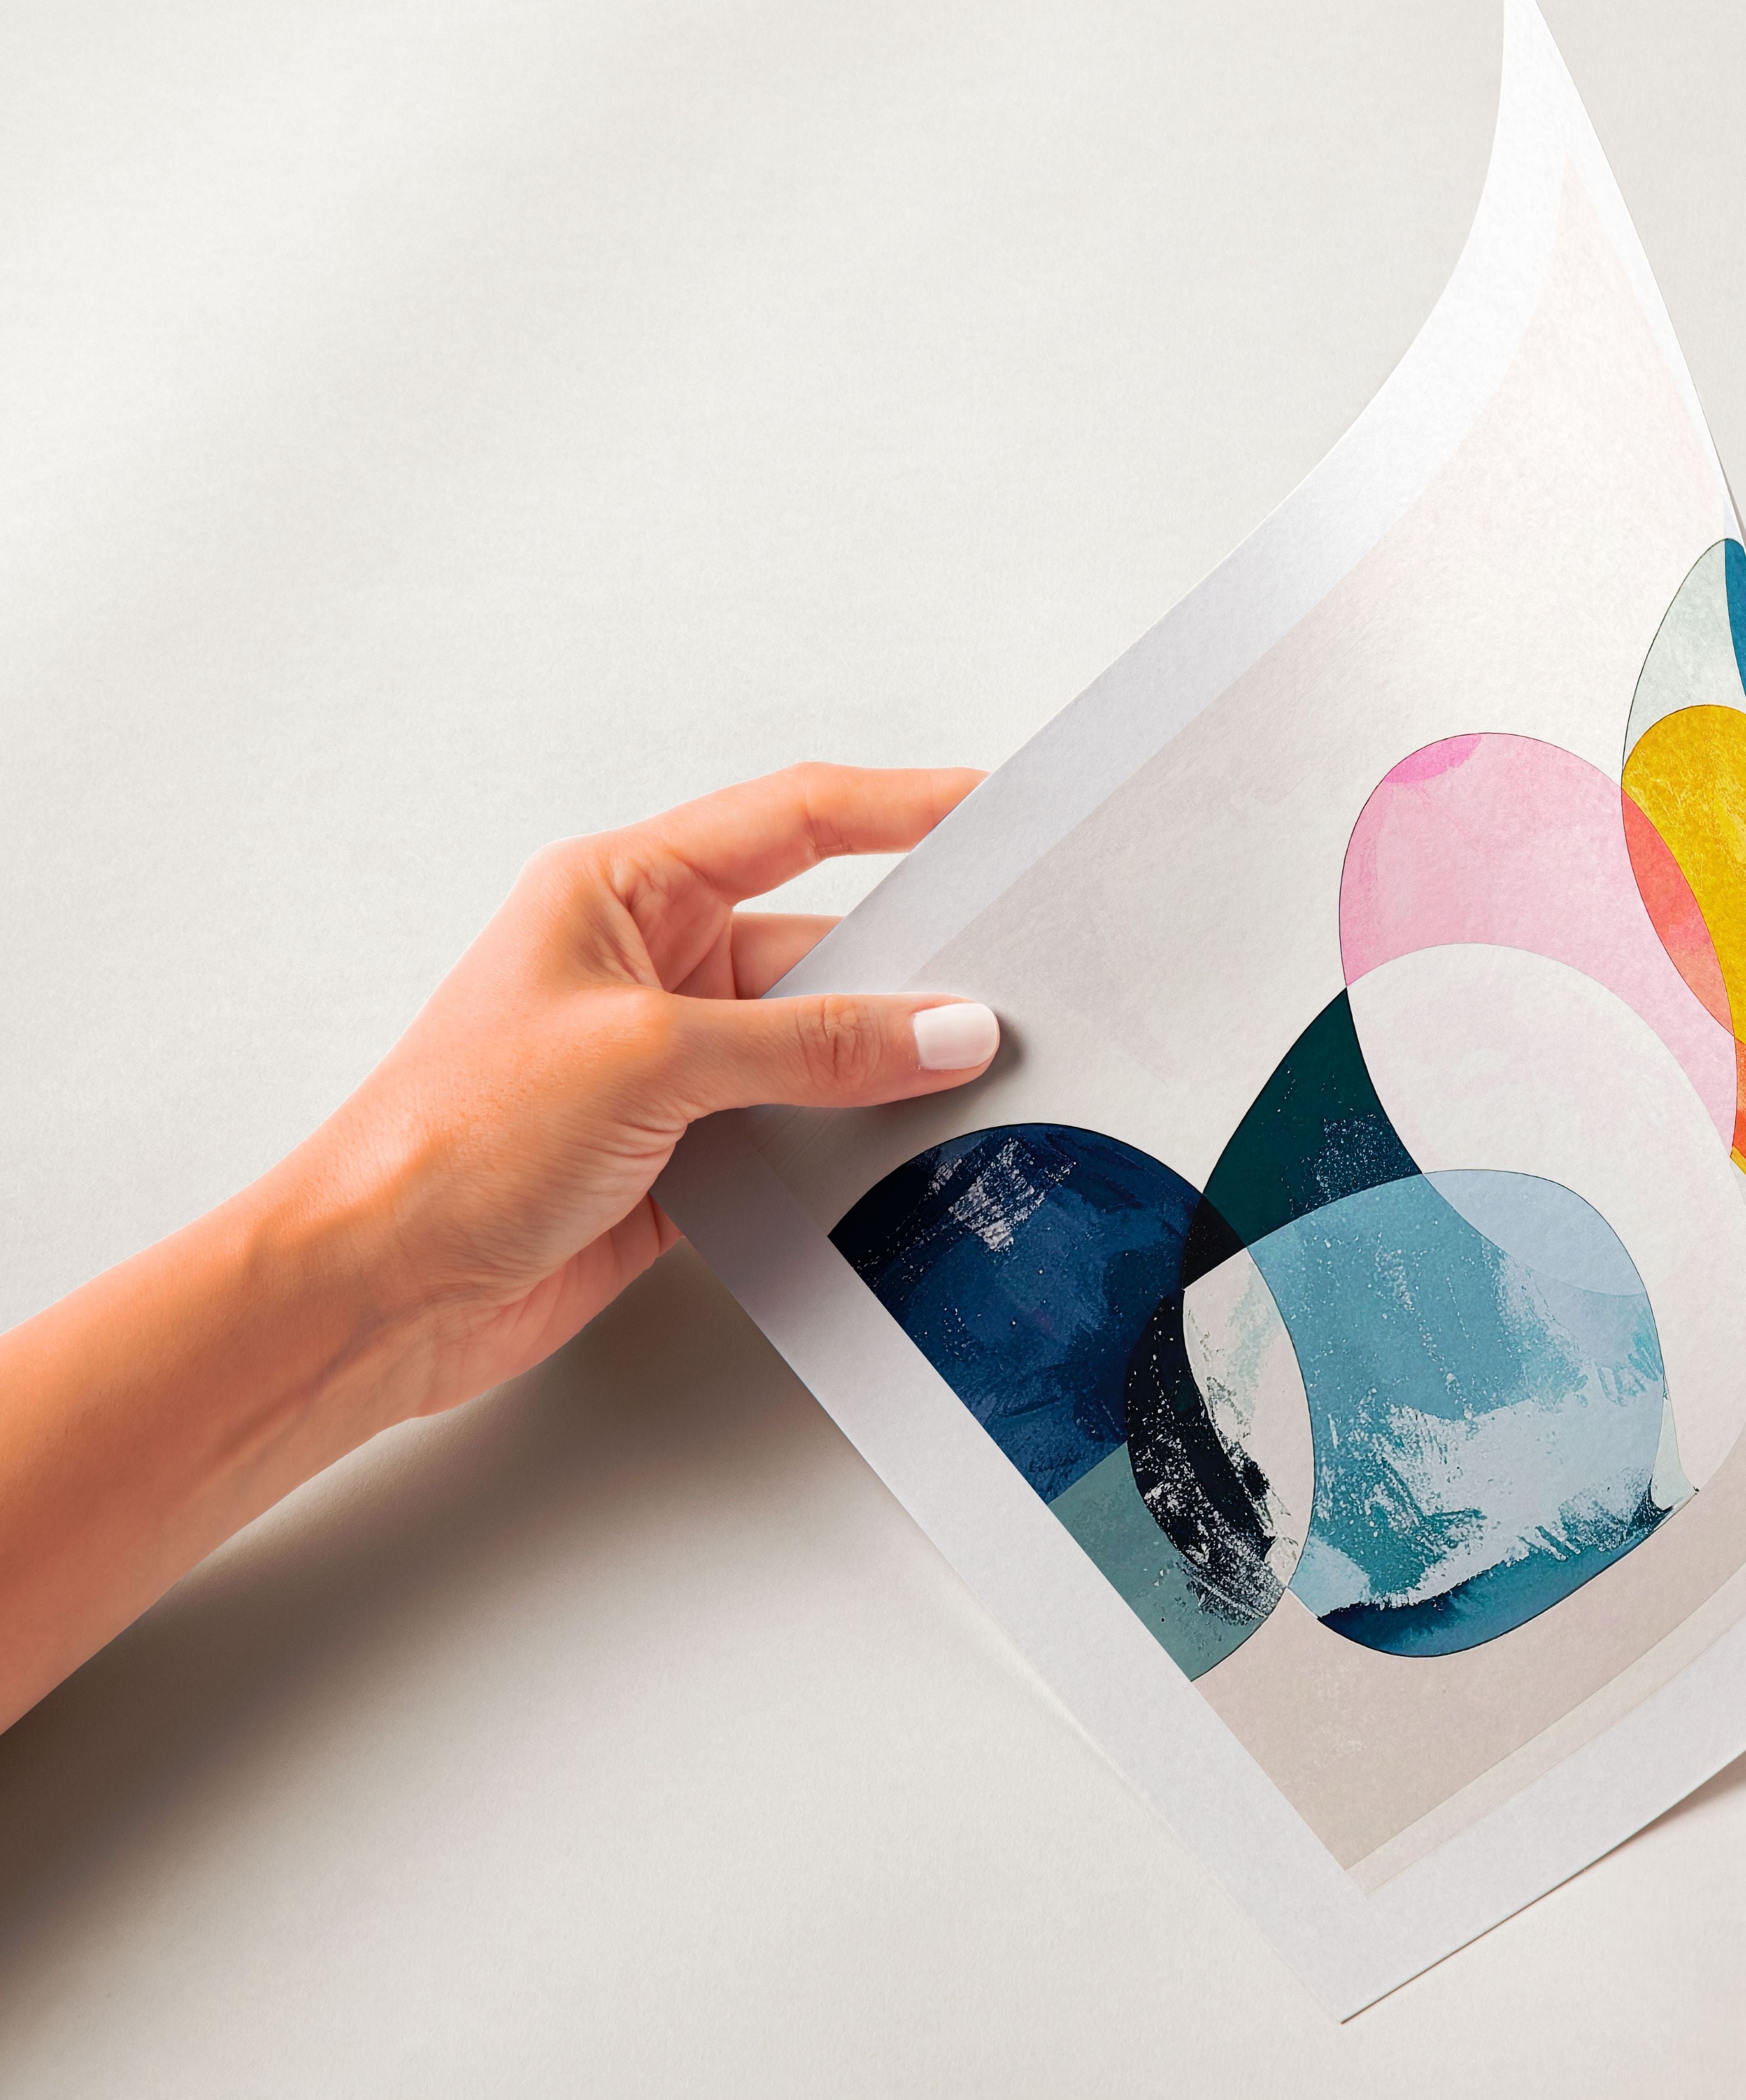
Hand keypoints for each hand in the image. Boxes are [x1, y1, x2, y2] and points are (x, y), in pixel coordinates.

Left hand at [0, 763, 1000, 1728]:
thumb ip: (814, 1044)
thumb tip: (943, 1027)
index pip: (793, 820)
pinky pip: (803, 1128)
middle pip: (824, 940)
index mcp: (622, 891)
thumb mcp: (651, 1059)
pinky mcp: (687, 1152)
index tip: (991, 806)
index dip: (900, 806)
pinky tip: (907, 1153)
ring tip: (974, 1075)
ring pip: (822, 1043)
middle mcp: (651, 964)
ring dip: (886, 1065)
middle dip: (915, 961)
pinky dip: (854, 1143)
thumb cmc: (448, 1142)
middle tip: (1013, 973)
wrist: (377, 1293)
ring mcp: (671, 1063)